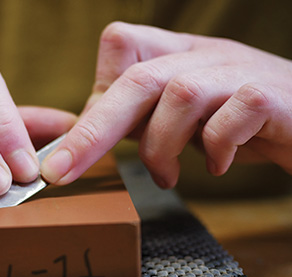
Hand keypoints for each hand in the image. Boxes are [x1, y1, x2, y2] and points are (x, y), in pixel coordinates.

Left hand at [41, 22, 291, 188]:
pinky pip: (231, 117)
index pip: (121, 44)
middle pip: (137, 78)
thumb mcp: (182, 118)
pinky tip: (216, 166)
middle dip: (93, 131)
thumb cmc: (239, 125)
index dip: (97, 89)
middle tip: (62, 172)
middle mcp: (203, 55)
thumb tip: (83, 141)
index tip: (88, 137)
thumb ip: (140, 119)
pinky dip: (216, 148)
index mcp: (176, 54)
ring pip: (179, 95)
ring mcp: (237, 71)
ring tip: (164, 177)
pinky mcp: (270, 96)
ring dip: (160, 147)